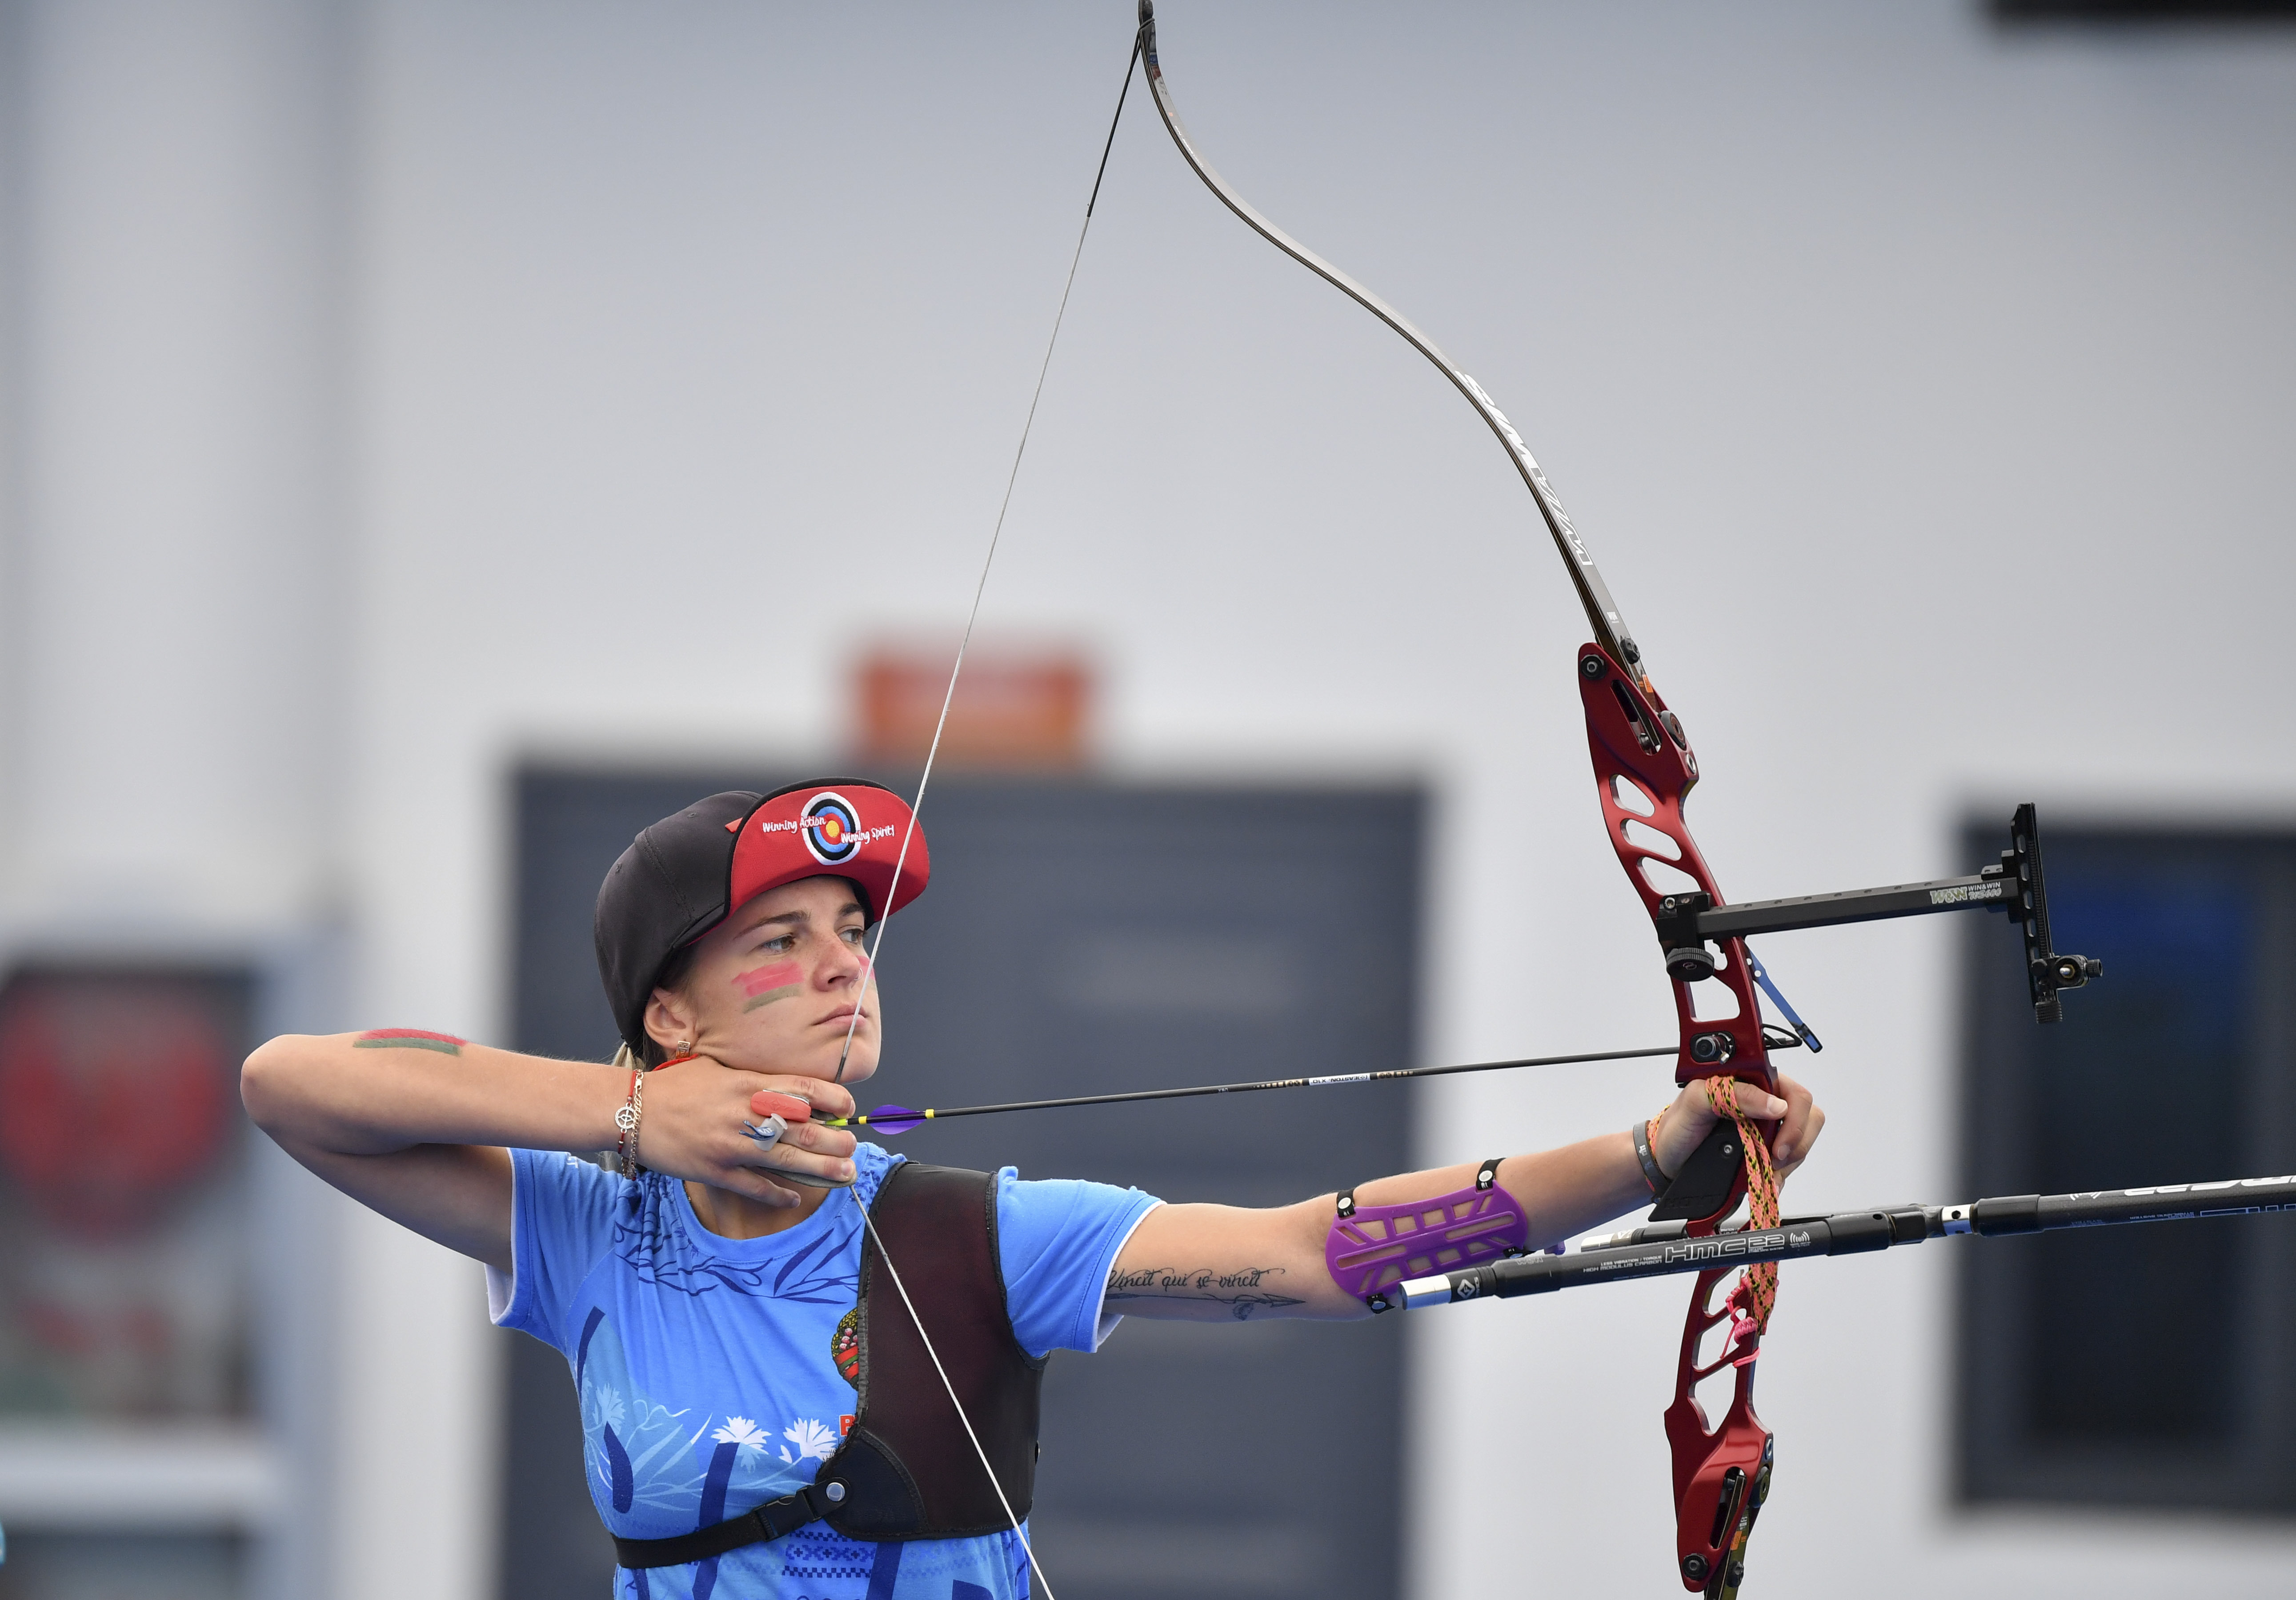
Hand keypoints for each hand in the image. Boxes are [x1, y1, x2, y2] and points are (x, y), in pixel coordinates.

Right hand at [631, 1056, 857, 1205]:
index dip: (834, 1100)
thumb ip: (754, 1077)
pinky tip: (794, 1198)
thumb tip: (790, 1087)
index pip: (804, 1089)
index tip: (849, 1108)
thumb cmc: (676, 1086)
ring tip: (845, 1175)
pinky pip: (756, 1186)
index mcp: (748, 1083)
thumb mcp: (718, 1067)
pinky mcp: (716, 1171)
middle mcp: (745, 1114)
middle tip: (854, 1148)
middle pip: (805, 1130)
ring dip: (822, 1170)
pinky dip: (778, 1194)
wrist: (632, 1110)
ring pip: (788, 1161)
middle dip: (836, 1141)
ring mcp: (731, 1145)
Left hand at [1648, 1072, 1823, 1185]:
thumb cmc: (1677, 1126)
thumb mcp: (1696, 1102)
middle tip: (1770, 1159)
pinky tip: (1763, 1178)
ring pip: (1801, 1142)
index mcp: (1753, 1081)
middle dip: (1793, 1144)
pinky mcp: (1766, 1148)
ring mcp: (1768, 1127)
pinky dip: (1780, 1174)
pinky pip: (1790, 1162)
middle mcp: (1765, 1101)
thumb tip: (1774, 1104)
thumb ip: (1733, 1094)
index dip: (1794, 1120)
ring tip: (1762, 1169)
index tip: (1777, 1145)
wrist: (1666, 1159)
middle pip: (1807, 1118)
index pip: (1796, 1094)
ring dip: (1786, 1162)